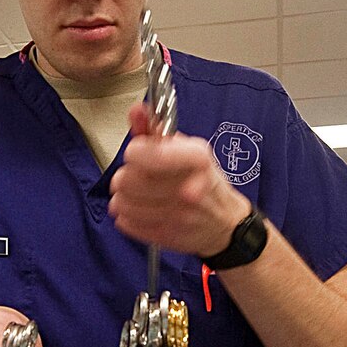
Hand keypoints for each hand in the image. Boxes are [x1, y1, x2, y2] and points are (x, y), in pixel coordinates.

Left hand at [108, 102, 249, 255]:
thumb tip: (136, 111)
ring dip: (123, 196)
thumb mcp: (188, 149)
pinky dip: (127, 215)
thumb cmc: (203, 181)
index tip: (138, 152)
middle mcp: (188, 189)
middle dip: (126, 175)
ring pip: (121, 202)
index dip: (134, 152)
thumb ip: (156, 130)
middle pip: (127, 179)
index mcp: (196, 159)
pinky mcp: (165, 236)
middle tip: (137, 176)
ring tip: (137, 193)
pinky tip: (141, 209)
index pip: (145, 154)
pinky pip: (125, 222)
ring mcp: (177, 216)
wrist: (225, 222)